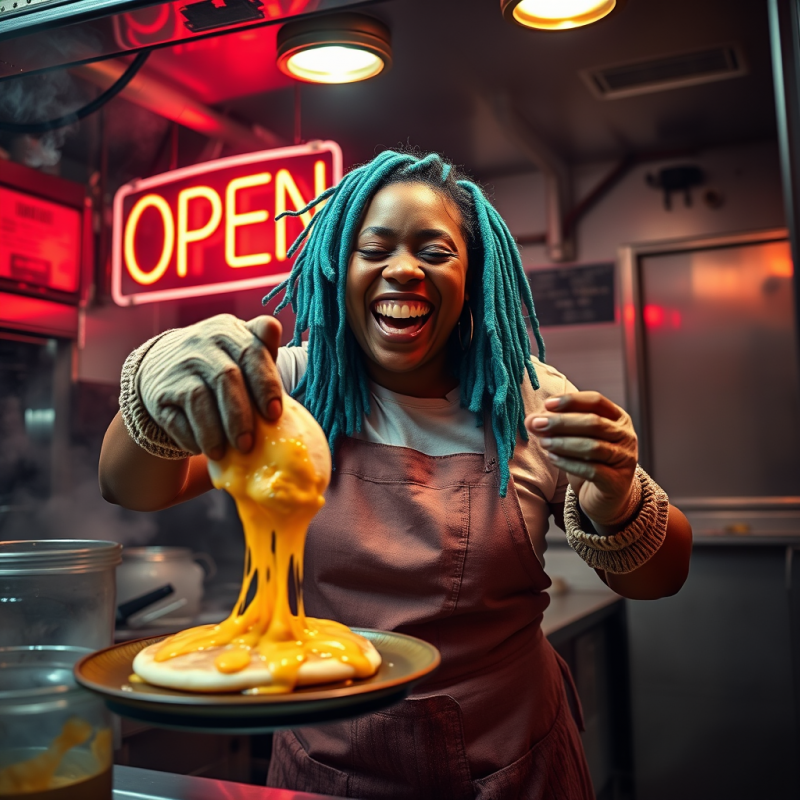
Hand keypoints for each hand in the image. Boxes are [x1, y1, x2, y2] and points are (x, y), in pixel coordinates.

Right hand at [138, 314, 282, 459]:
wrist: (164, 364)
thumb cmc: (220, 363)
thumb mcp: (241, 348)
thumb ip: (263, 345)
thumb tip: (274, 328)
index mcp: (229, 332)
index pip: (252, 352)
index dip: (266, 384)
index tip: (274, 414)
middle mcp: (201, 344)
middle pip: (226, 378)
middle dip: (240, 416)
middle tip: (249, 444)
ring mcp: (178, 367)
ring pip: (198, 400)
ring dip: (214, 432)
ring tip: (225, 453)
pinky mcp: (159, 392)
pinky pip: (176, 419)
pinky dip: (192, 437)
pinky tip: (204, 448)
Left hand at [525, 391, 637, 526]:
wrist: (605, 496)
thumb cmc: (588, 461)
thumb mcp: (575, 438)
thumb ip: (555, 426)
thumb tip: (531, 420)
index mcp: (618, 418)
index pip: (596, 401)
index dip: (571, 400)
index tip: (547, 404)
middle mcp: (625, 436)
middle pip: (594, 422)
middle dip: (562, 422)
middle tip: (537, 424)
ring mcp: (624, 459)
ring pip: (593, 446)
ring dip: (563, 443)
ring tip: (543, 443)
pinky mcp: (617, 481)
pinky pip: (591, 470)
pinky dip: (568, 463)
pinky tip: (552, 458)